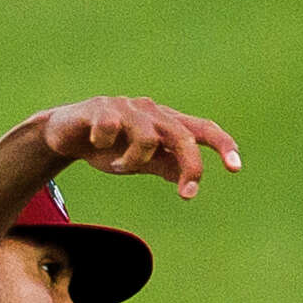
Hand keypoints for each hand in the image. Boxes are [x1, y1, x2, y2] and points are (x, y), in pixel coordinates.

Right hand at [38, 96, 240, 198]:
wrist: (66, 133)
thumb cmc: (109, 147)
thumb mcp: (141, 161)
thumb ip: (166, 166)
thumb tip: (189, 180)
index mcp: (166, 125)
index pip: (202, 130)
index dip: (222, 145)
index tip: (235, 168)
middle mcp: (152, 112)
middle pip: (183, 136)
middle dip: (190, 166)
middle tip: (187, 194)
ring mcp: (127, 108)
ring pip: (147, 137)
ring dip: (132, 161)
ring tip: (116, 166)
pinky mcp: (101, 108)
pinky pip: (110, 129)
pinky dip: (104, 146)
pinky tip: (95, 146)